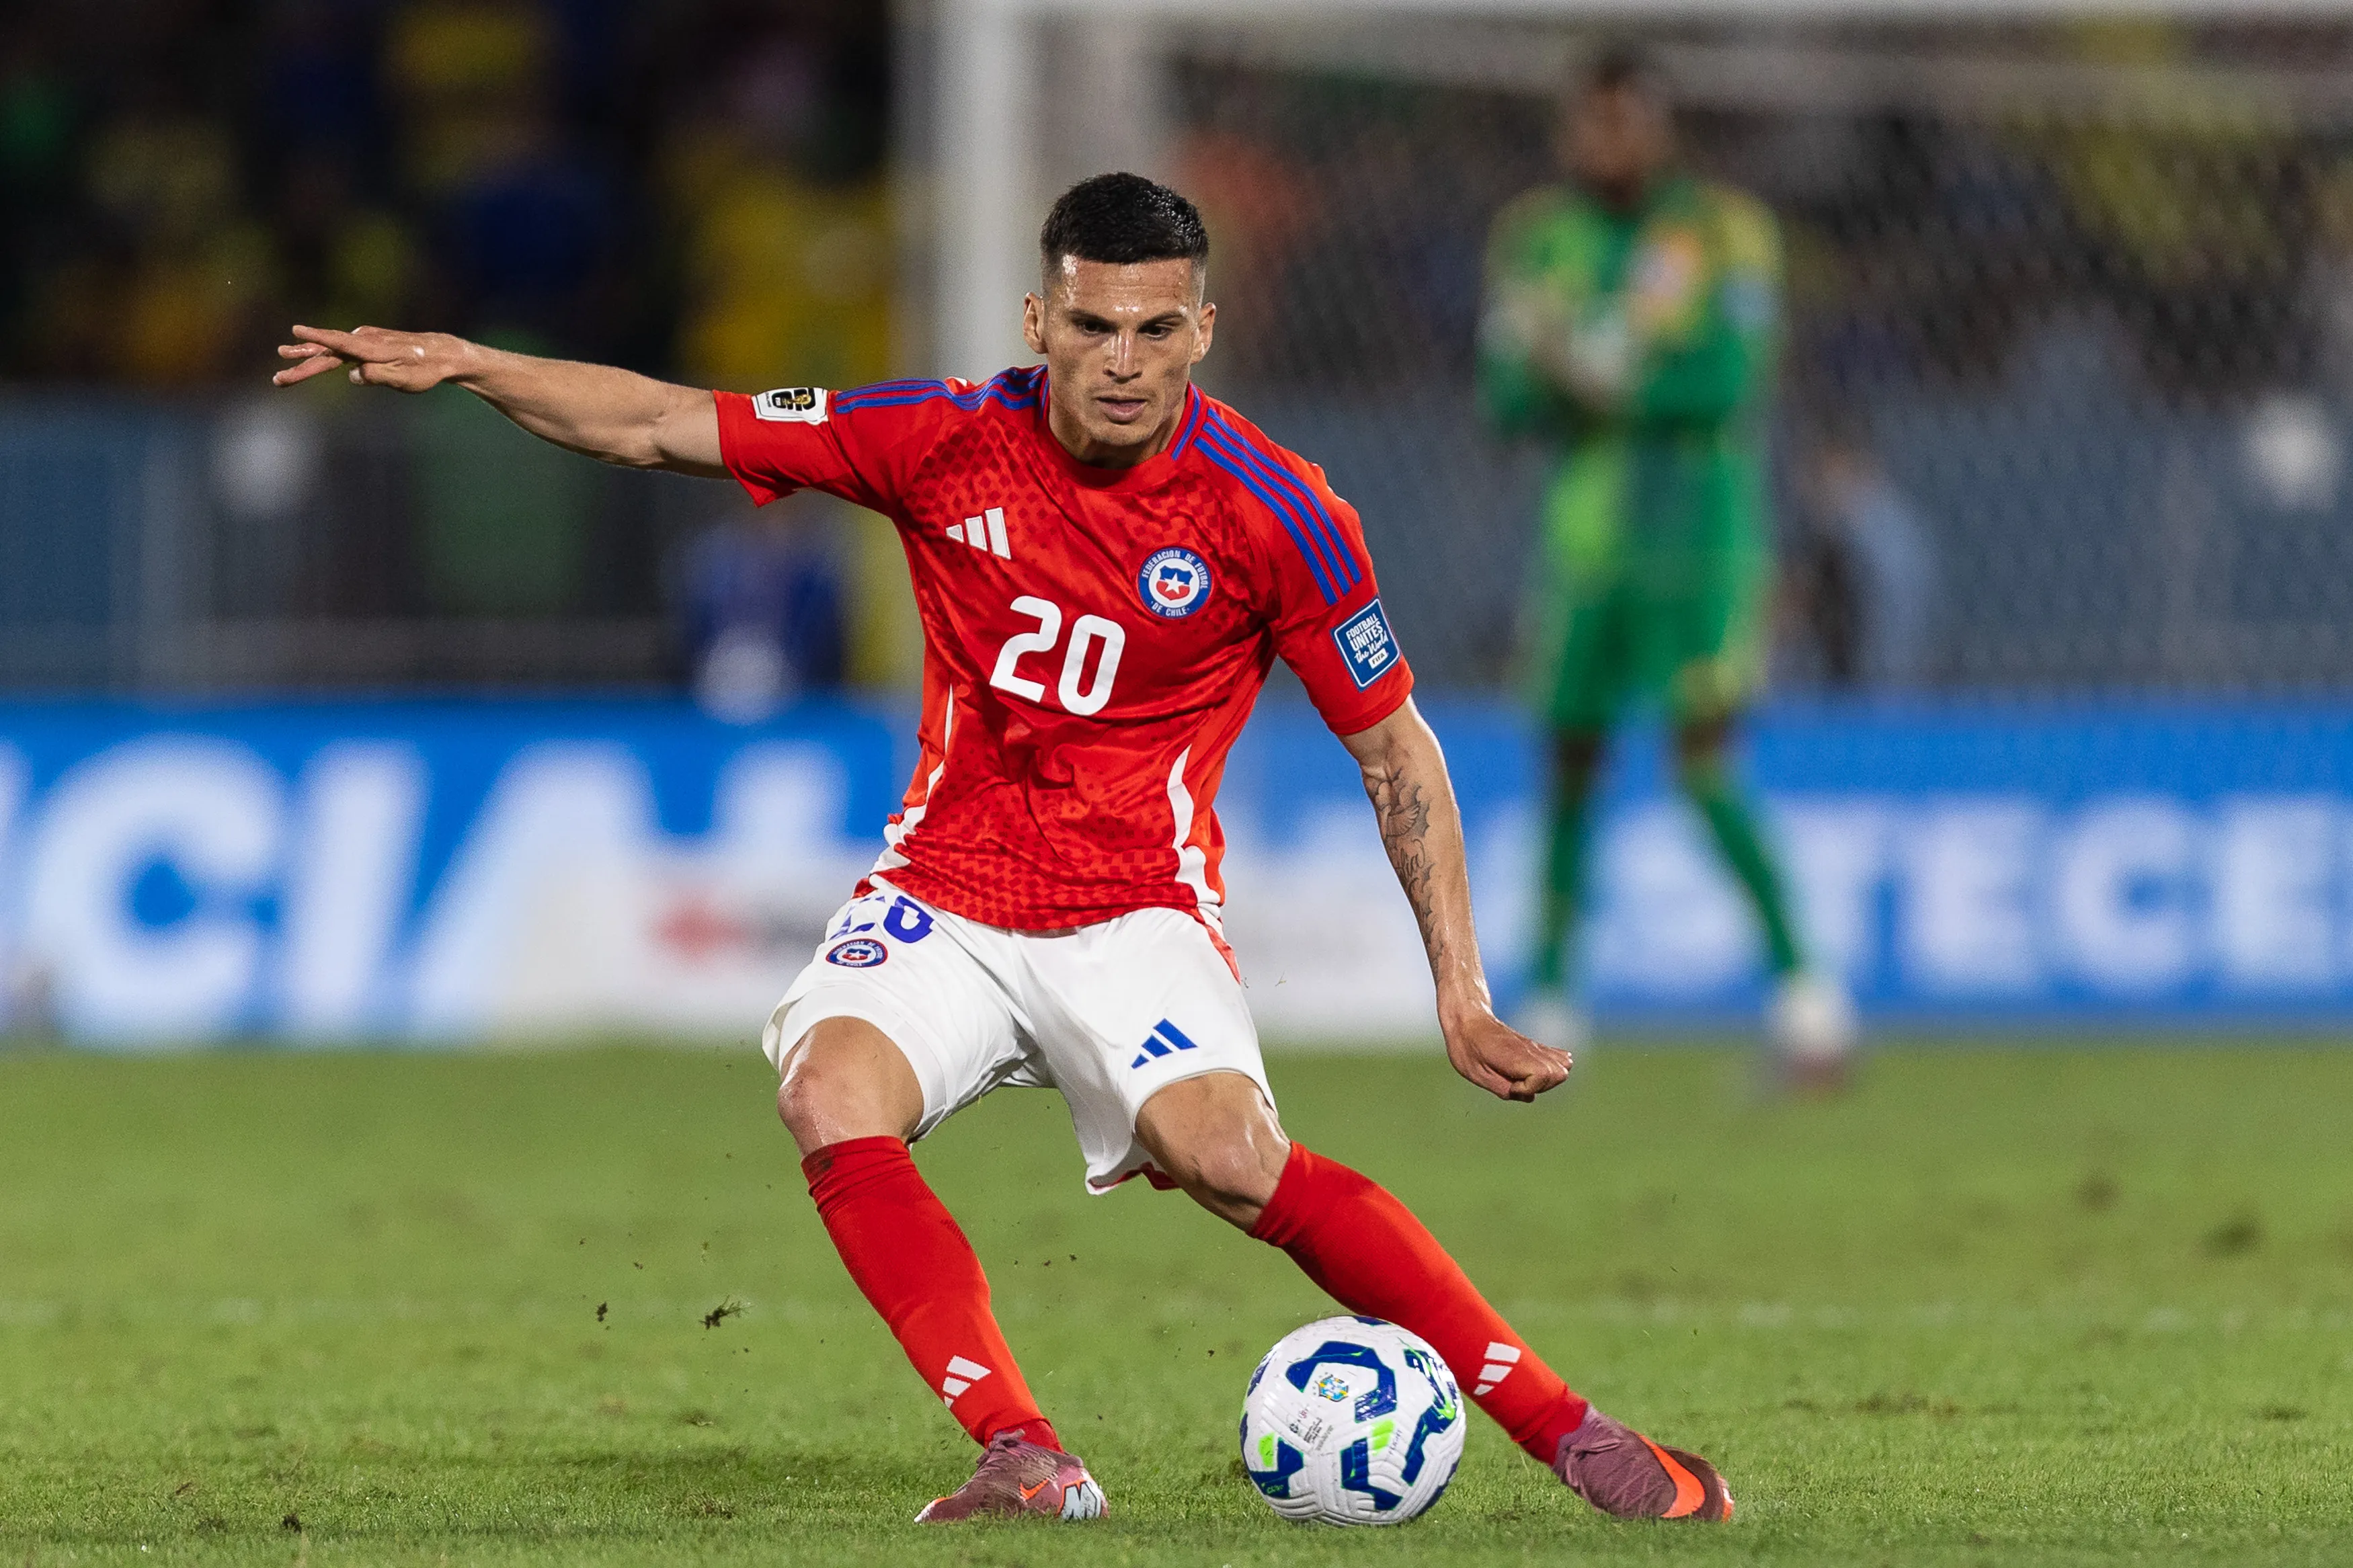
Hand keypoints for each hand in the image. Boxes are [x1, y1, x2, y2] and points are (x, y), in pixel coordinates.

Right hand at [272, 324, 468, 391]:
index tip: (296, 331)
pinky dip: (321, 351)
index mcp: (372, 348)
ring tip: (284, 356)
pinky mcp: (366, 344)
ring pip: (330, 349)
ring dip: (307, 355)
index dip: (318, 338)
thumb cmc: (424, 369)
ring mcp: (364, 340)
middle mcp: (364, 340)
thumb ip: (379, 375)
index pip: (340, 343)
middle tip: (278, 378)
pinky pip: (339, 348)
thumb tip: (353, 375)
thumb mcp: (405, 379)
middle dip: (303, 364)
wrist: (440, 353)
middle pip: (328, 352)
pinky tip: (305, 351)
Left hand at [1442, 1007, 1571, 1101]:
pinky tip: (1532, 1073)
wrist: (1467, 1020)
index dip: (1529, 1088)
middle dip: (1541, 1087)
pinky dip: (1551, 1070)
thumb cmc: (1467, 1047)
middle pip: (1560, 1073)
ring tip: (1524, 1079)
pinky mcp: (1535, 1046)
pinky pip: (1559, 1058)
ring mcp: (1535, 1047)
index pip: (1543, 1074)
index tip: (1510, 1087)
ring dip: (1547, 1080)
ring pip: (1564, 1066)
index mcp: (1514, 1055)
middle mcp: (1530, 1050)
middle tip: (1517, 1084)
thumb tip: (1528, 1097)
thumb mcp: (1476, 1073)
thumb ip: (1502, 1088)